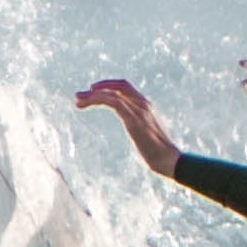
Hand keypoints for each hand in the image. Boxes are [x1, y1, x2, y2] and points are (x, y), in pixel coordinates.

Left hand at [72, 75, 188, 179]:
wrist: (169, 160)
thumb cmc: (160, 153)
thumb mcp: (147, 136)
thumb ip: (141, 129)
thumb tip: (138, 134)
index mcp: (147, 106)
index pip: (126, 88)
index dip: (109, 86)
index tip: (93, 92)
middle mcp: (143, 103)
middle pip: (119, 86)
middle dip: (98, 88)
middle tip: (79, 96)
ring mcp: (139, 109)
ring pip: (112, 93)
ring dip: (92, 96)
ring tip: (77, 101)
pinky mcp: (133, 118)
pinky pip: (113, 102)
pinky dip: (98, 100)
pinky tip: (87, 103)